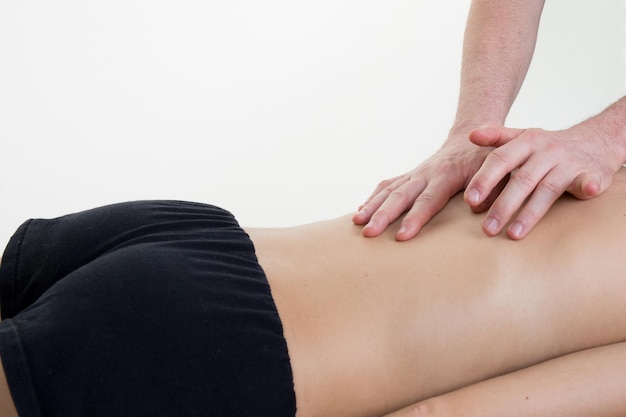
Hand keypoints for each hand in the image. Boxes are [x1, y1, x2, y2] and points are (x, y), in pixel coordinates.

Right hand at [353, 135, 492, 240]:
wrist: (471, 136)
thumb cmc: (488, 158)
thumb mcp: (497, 168)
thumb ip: (491, 186)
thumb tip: (477, 206)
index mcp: (447, 173)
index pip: (428, 199)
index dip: (415, 218)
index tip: (402, 236)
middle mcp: (425, 173)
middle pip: (400, 195)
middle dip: (382, 216)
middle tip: (368, 234)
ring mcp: (415, 174)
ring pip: (388, 190)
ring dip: (371, 207)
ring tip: (356, 224)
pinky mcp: (409, 176)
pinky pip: (387, 186)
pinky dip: (372, 198)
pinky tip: (360, 212)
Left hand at [464, 125, 623, 238]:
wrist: (596, 140)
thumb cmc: (549, 146)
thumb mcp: (523, 136)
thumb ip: (496, 137)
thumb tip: (470, 136)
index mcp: (526, 142)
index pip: (500, 160)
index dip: (485, 180)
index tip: (469, 200)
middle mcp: (547, 151)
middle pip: (521, 180)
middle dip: (503, 205)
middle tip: (487, 228)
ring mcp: (569, 163)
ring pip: (547, 189)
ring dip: (530, 213)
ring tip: (513, 234)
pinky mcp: (590, 174)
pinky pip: (588, 180)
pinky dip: (587, 185)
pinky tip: (588, 191)